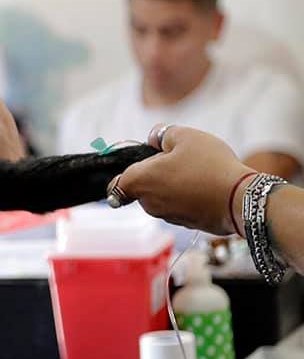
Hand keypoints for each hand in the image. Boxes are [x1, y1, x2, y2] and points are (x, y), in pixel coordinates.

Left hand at [118, 124, 254, 234]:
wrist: (242, 199)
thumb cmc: (210, 166)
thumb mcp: (185, 136)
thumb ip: (162, 134)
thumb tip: (152, 138)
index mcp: (140, 182)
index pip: (115, 185)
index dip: (123, 174)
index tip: (140, 165)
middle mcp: (148, 204)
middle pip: (142, 187)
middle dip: (155, 174)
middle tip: (179, 160)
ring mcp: (167, 216)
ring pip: (161, 197)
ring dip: (172, 186)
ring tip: (197, 172)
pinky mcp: (186, 224)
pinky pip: (180, 207)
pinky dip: (187, 198)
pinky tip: (206, 187)